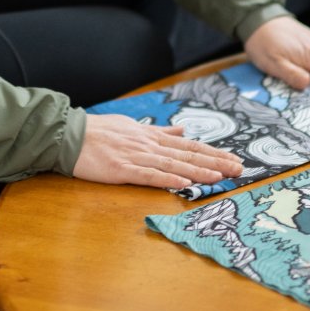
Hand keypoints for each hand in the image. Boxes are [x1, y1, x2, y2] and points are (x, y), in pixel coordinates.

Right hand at [73, 112, 243, 190]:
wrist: (70, 135)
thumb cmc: (99, 132)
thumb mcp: (132, 126)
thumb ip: (158, 131)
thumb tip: (181, 130)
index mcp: (151, 136)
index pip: (189, 145)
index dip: (213, 152)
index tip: (233, 159)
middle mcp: (148, 145)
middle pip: (187, 154)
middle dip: (215, 162)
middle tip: (238, 169)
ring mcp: (136, 156)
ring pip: (173, 164)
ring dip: (197, 170)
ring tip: (219, 177)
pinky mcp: (122, 169)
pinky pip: (149, 175)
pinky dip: (168, 179)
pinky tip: (184, 184)